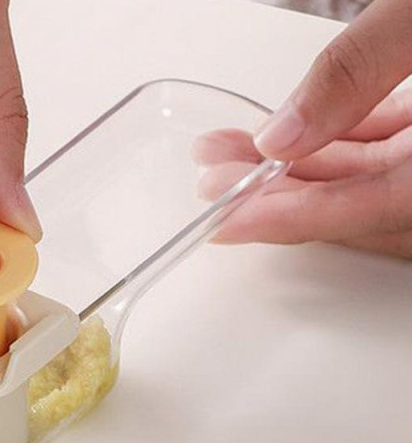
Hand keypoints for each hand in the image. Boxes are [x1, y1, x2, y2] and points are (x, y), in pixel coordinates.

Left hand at [196, 0, 411, 259]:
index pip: (369, 206)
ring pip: (364, 180)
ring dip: (294, 169)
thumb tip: (282, 135)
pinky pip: (382, 151)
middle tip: (212, 179)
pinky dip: (330, 143)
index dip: (292, 217)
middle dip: (277, 193)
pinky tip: (285, 131)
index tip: (227, 221)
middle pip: (358, 203)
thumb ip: (360, 69)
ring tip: (229, 152)